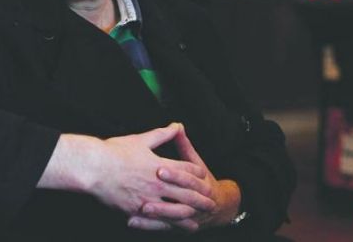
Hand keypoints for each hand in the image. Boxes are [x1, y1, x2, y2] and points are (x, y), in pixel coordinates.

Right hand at [37, 123, 215, 225]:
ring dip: (188, 216)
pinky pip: (156, 221)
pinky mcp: (135, 211)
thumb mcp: (140, 139)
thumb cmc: (114, 152)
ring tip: (198, 220)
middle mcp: (157, 184)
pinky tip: (173, 228)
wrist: (93, 168)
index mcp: (160, 165)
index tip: (204, 177)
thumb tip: (177, 125)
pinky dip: (168, 226)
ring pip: (174, 211)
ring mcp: (147, 199)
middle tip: (212, 204)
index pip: (186, 170)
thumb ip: (161, 134)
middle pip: (186, 193)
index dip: (197, 174)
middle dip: (200, 199)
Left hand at [127, 124, 241, 231]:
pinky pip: (162, 227)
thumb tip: (178, 125)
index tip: (159, 168)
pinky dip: (147, 225)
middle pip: (180, 197)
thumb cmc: (203, 180)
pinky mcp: (178, 225)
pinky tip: (131, 221)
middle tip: (146, 189)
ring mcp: (188, 214)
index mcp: (200, 181)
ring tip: (141, 207)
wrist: (221, 206)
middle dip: (163, 193)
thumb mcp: (196, 162)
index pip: (187, 176)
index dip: (174, 174)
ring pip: (173, 215)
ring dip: (157, 212)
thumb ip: (184, 145)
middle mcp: (196, 200)